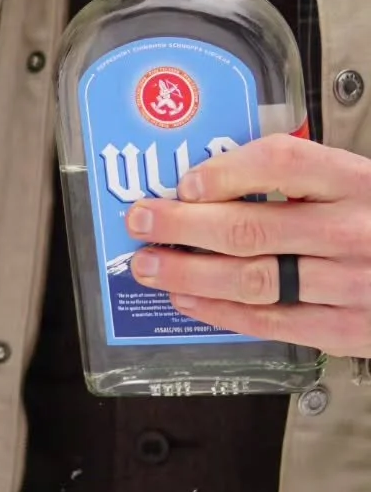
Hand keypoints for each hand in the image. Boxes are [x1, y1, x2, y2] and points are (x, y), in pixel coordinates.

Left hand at [126, 133, 370, 355]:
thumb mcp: (362, 185)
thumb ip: (306, 179)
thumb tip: (215, 179)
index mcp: (359, 182)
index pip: (282, 162)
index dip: (225, 171)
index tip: (184, 180)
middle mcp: (354, 230)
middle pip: (250, 225)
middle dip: (182, 224)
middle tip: (141, 219)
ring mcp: (350, 284)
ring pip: (251, 278)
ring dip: (189, 272)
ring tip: (150, 265)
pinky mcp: (346, 329)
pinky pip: (271, 321)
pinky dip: (220, 312)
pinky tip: (188, 301)